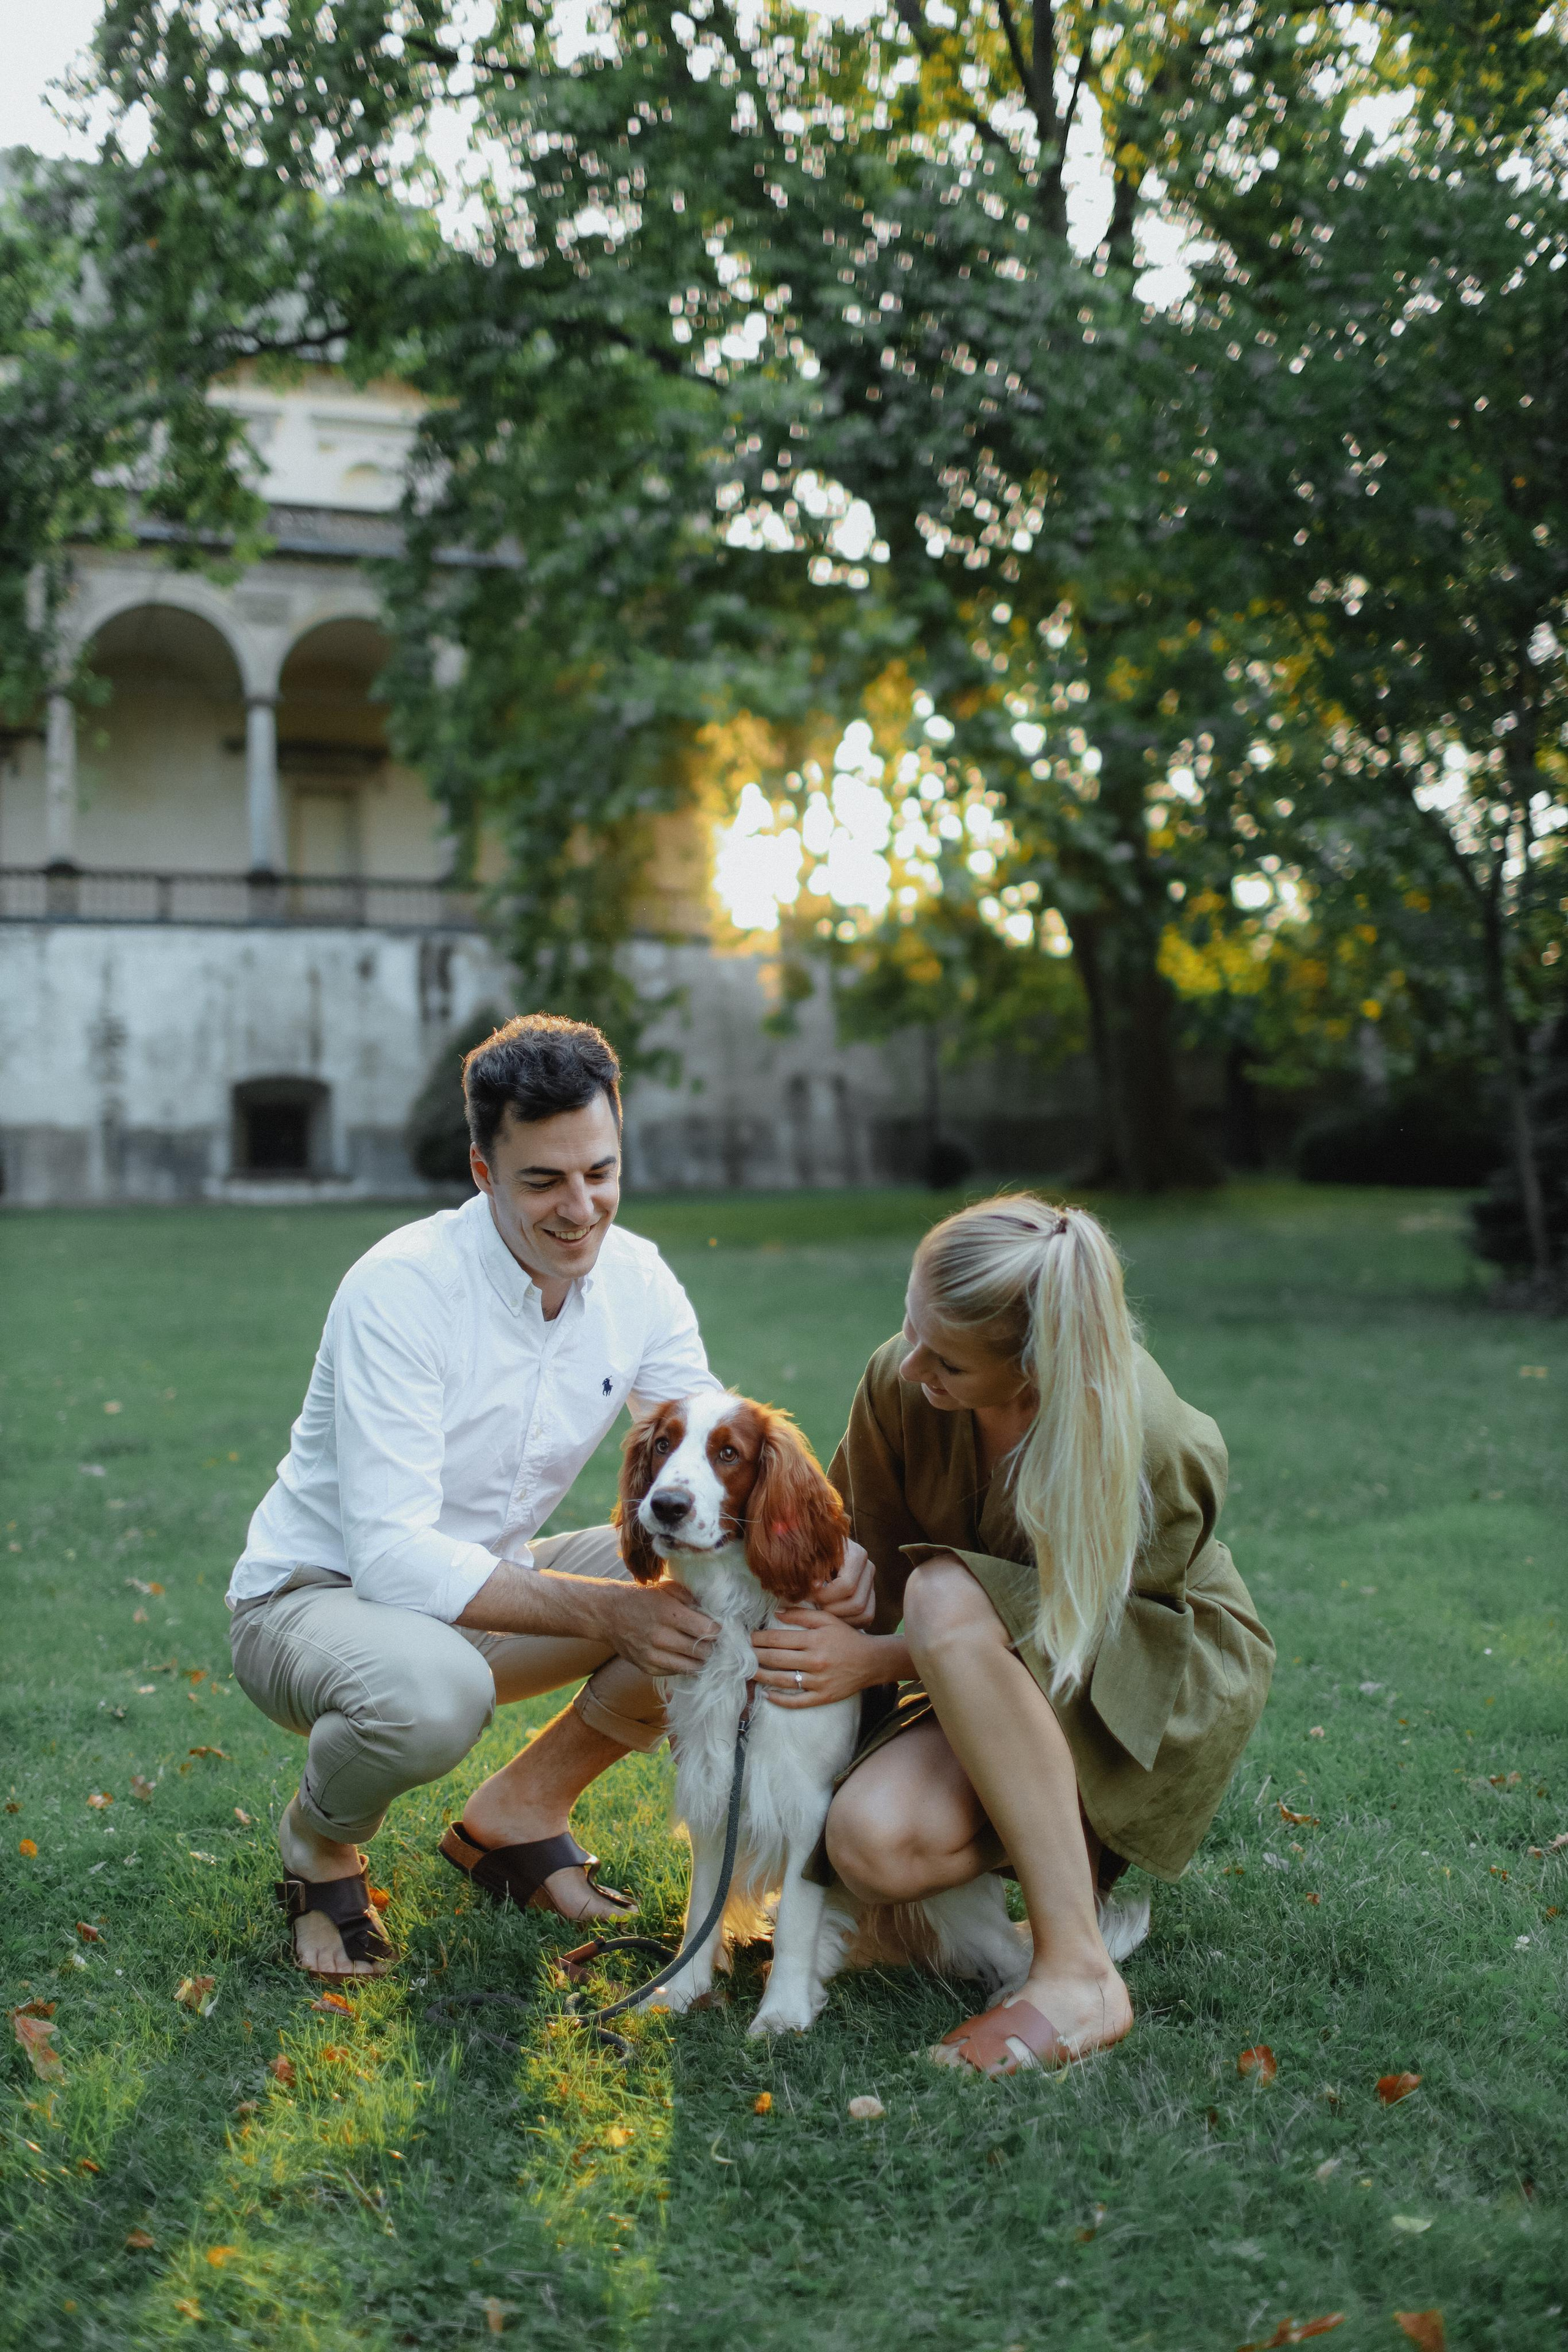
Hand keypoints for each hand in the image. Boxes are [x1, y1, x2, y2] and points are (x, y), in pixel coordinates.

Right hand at [604, 1577, 719, 1677]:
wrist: (607, 1614)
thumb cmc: (641, 1598)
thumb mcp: (667, 1588)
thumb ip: (691, 1598)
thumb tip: (714, 1611)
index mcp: (667, 1613)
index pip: (705, 1630)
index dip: (717, 1630)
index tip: (718, 1628)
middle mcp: (659, 1637)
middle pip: (701, 1651)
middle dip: (712, 1647)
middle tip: (714, 1642)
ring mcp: (652, 1655)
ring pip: (691, 1667)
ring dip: (701, 1660)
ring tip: (703, 1651)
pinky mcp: (646, 1668)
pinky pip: (676, 1672)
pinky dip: (685, 1665)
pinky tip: (686, 1656)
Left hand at [752, 1606, 880, 1706]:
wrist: (871, 1661)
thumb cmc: (847, 1638)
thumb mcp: (827, 1619)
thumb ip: (802, 1614)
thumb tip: (776, 1613)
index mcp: (814, 1639)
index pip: (778, 1639)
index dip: (759, 1638)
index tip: (748, 1638)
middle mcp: (815, 1660)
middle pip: (777, 1659)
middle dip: (756, 1656)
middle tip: (742, 1654)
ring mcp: (818, 1681)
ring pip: (783, 1680)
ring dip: (762, 1676)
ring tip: (748, 1672)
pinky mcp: (822, 1697)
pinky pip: (797, 1701)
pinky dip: (780, 1700)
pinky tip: (766, 1695)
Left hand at [809, 1538, 874, 1627]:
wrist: (822, 1550)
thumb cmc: (814, 1552)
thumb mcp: (812, 1555)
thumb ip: (811, 1568)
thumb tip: (814, 1586)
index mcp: (857, 1555)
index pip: (847, 1585)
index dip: (824, 1595)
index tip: (807, 1594)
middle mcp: (869, 1569)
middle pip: (856, 1603)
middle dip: (831, 1609)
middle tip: (812, 1606)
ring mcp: (871, 1584)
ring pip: (863, 1613)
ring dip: (839, 1617)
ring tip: (820, 1611)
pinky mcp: (870, 1597)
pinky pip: (866, 1618)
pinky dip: (848, 1622)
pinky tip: (831, 1616)